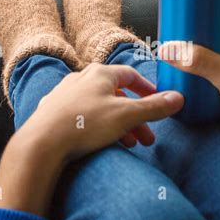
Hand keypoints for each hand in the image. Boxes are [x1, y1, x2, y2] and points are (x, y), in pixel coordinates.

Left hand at [0, 63, 182, 215]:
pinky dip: (97, 128)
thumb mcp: (127, 116)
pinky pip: (82, 117)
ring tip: (128, 145)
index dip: (147, 89)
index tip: (157, 102)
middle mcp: (80, 79)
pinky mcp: (52, 113)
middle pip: (116, 95)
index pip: (130, 75)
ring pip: (99, 108)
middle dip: (135, 117)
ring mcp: (64, 95)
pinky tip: (101, 143)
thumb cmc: (84, 125)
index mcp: (100, 74)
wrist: (41, 144)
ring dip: (118, 125)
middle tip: (147, 138)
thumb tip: (179, 98)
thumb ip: (154, 107)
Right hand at [159, 5, 219, 178]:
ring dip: (196, 46)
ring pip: (213, 46)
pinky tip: (186, 68)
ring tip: (176, 45)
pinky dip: (198, 63)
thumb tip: (172, 49)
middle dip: (196, 24)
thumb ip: (201, 62)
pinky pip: (211, 64)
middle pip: (217, 25)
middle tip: (176, 24)